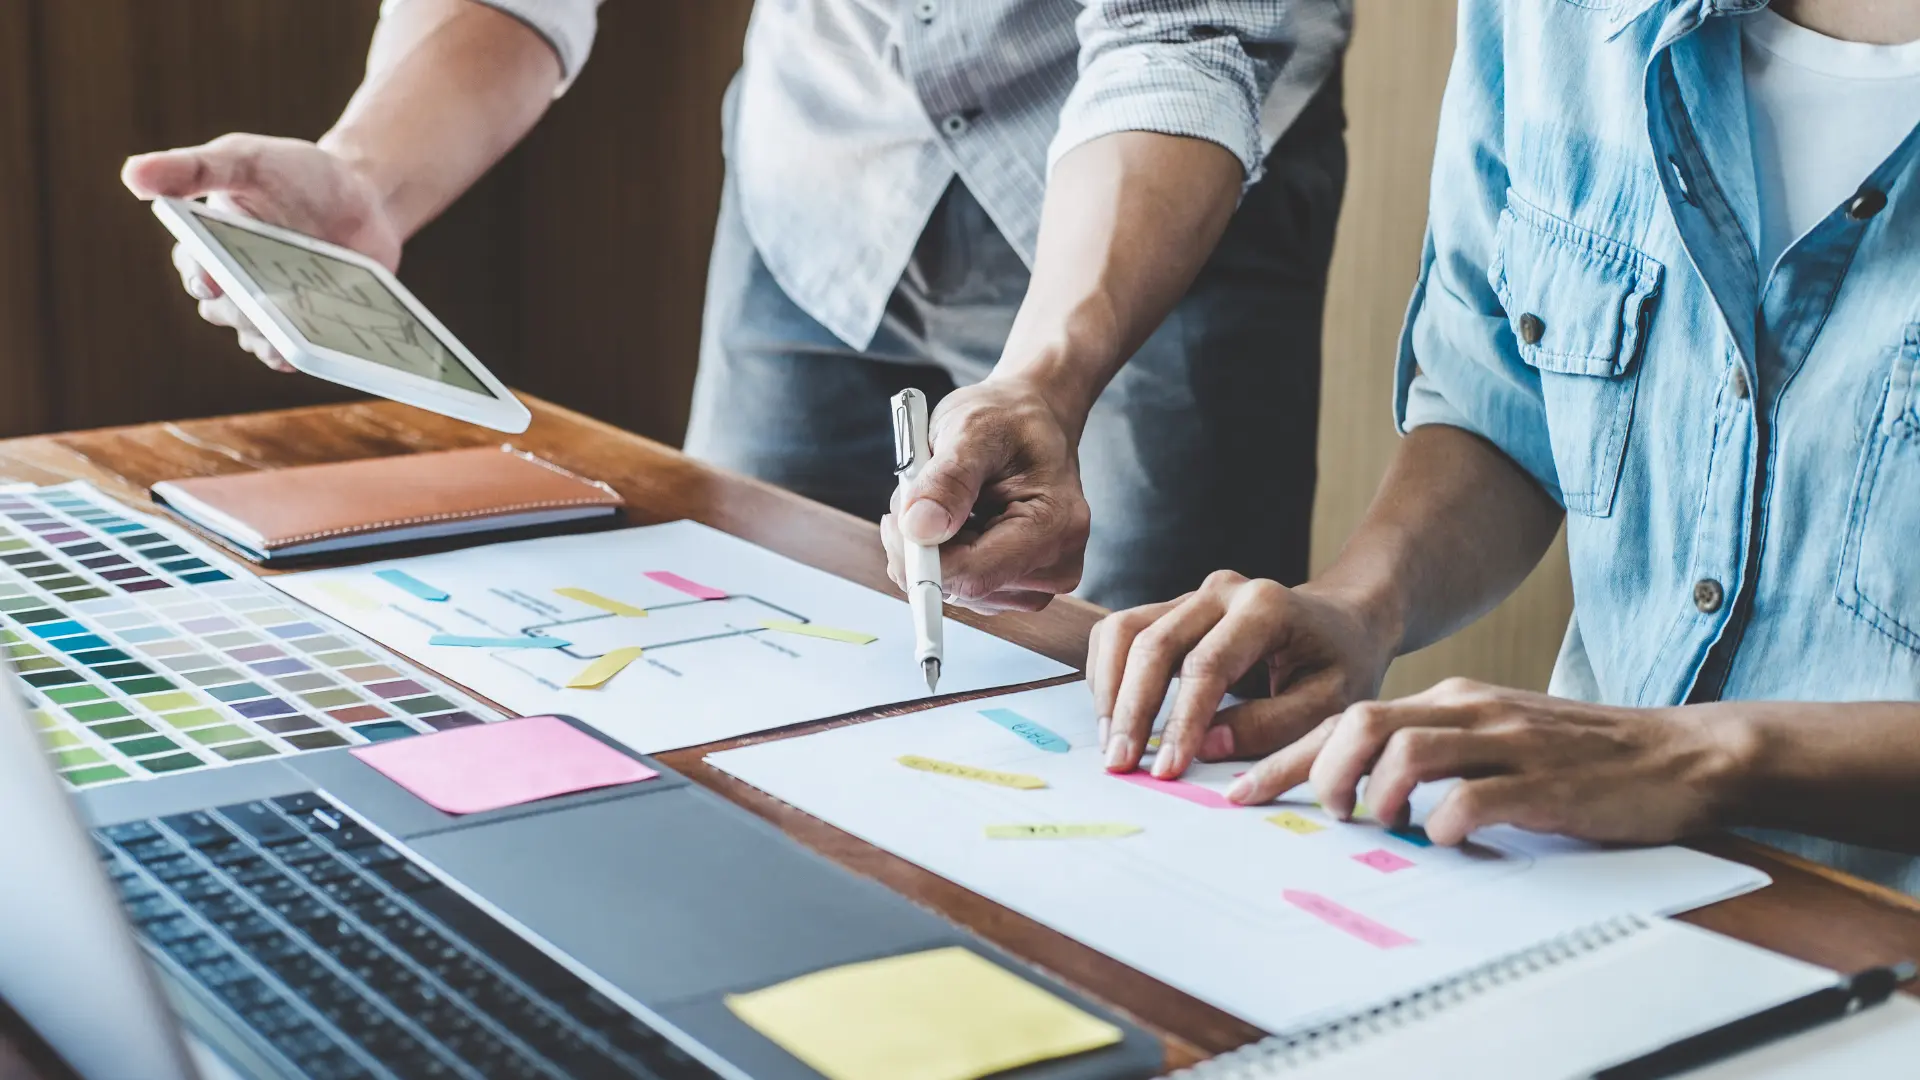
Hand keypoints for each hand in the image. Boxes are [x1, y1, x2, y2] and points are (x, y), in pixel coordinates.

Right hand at [122, 133, 401, 370]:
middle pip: (225, 311)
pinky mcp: (308, 324)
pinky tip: (314, 351)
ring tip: (286, 340)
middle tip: (263, 308)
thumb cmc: (295, 172)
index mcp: (209, 243)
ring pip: (257, 338)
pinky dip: (304, 353)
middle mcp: (235, 281)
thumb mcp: (245, 159)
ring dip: (269, 341)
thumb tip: (132, 175)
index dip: (200, 276)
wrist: (364, 195)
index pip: (193, 267)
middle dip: (241, 311)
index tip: (212, 282)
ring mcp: (273, 307)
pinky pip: (297, 352)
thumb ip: (194, 167)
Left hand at [880, 378, 1090, 613]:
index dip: (922, 558)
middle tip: (921, 490)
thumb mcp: (973, 430)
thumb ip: (948, 480)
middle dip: (925, 544)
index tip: (895, 521)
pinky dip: (944, 555)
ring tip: (948, 498)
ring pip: (954, 589)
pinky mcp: (1018, 587)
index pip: (975, 575)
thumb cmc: (1008, 419)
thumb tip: (920, 530)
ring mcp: (1038, 582)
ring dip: (933, 548)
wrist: (1029, 418)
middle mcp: (1056, 564)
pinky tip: (957, 519)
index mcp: (1055, 524)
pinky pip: (959, 587)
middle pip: (962, 585)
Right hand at [1088, 571, 1394, 777]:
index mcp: (1264, 606)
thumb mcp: (1330, 703)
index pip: (1206, 665)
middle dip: (1131, 709)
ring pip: (1124, 630)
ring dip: (1109, 689)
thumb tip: (1206, 746)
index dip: (1181, 720)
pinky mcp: (1172, 608)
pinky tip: (1114, 715)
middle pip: (1153, 643)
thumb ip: (1272, 725)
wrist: (1342, 622)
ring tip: (1111, 744)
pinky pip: (1121, 632)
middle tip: (1120, 764)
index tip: (1167, 769)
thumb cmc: (1341, 665)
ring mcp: (1191, 595)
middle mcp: (1220, 591)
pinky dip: (1107, 673)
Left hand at [1226, 679, 1743, 845]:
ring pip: (1408, 749)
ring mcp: (1508, 742)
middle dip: (1316, 769)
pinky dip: (1444, 822)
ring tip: (1378, 822)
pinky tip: (1445, 839)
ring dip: (1375, 792)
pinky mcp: (1545, 782)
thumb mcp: (1498, 737)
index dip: (1287, 757)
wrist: (1683, 753)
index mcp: (1453, 700)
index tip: (1241, 792)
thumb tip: (1360, 789)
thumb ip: (1438, 752)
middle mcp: (1471, 710)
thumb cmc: (1584, 756)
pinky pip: (1475, 797)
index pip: (1349, 718)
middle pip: (1363, 721)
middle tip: (1314, 811)